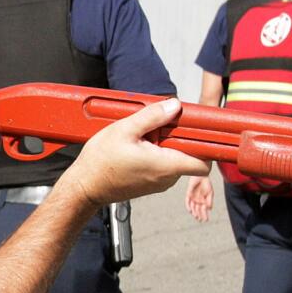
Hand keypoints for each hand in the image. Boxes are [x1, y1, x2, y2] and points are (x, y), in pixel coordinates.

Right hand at [67, 98, 208, 206]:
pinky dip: (156, 153)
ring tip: (142, 137)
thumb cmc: (100, 162)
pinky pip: (163, 165)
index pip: (203, 164)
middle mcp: (166, 178)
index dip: (207, 147)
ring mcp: (159, 183)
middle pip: (189, 156)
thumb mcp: (125, 130)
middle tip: (159, 126)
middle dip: (180, 139)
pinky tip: (137, 146)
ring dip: (166, 145)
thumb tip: (175, 106)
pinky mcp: (150, 184)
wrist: (84, 186)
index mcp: (165, 166)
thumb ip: (152, 117)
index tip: (199, 131)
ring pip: (175, 159)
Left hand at [186, 175, 214, 221]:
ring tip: (196, 217)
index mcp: (204, 201)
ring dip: (194, 212)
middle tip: (200, 220)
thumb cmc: (207, 184)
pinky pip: (187, 202)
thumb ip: (209, 200)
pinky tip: (190, 211)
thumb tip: (209, 208)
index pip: (204, 210)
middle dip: (199, 215)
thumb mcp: (210, 193)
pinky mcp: (188, 194)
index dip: (205, 215)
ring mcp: (193, 198)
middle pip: (198, 210)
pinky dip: (188, 206)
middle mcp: (198, 201)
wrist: (201, 176)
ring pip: (193, 208)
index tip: (206, 220)